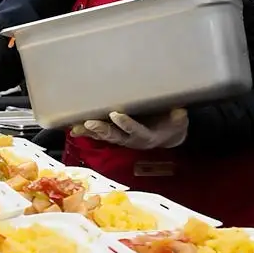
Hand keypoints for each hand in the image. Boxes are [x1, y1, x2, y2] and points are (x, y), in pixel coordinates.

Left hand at [73, 109, 187, 149]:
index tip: (116, 115)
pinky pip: (99, 134)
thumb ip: (178, 118)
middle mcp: (131, 139)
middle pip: (114, 135)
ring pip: (104, 136)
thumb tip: (179, 113)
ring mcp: (122, 138)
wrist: (168, 135)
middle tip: (89, 122)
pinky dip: (87, 131)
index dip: (126, 123)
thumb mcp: (179, 122)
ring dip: (90, 131)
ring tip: (76, 127)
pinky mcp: (116, 134)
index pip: (135, 130)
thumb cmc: (173, 124)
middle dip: (101, 129)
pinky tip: (74, 128)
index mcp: (147, 136)